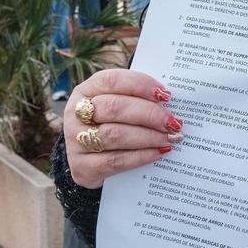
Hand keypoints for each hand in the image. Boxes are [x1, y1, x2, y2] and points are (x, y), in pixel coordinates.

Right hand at [64, 68, 183, 189]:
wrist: (87, 163)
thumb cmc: (109, 125)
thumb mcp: (115, 107)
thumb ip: (136, 99)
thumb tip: (167, 100)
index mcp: (85, 91)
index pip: (111, 81)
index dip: (140, 85)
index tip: (164, 94)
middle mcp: (75, 113)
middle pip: (114, 108)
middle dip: (149, 114)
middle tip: (172, 122)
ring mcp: (76, 141)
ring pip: (115, 135)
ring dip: (148, 136)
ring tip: (169, 138)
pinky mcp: (83, 167)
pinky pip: (116, 160)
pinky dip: (141, 156)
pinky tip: (158, 152)